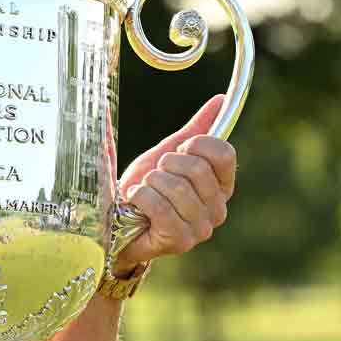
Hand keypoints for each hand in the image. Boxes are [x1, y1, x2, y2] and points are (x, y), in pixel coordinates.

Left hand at [114, 94, 237, 271]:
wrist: (117, 220)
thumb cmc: (147, 187)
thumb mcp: (170, 153)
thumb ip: (197, 129)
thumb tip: (221, 99)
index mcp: (222, 186)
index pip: (224, 153)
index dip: (196, 145)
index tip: (177, 151)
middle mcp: (218, 210)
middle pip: (197, 168)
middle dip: (166, 164)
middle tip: (155, 176)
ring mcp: (201, 229)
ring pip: (176, 187)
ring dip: (150, 182)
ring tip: (144, 190)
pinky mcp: (180, 241)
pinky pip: (160, 207)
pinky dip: (140, 197)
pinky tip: (136, 202)